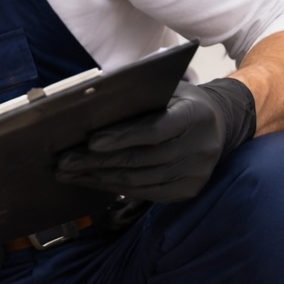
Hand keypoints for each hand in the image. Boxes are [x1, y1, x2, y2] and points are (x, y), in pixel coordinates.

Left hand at [54, 78, 255, 203]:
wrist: (219, 124)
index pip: (154, 130)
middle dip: (97, 163)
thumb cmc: (179, 102)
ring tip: (71, 174)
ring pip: (140, 181)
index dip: (121, 138)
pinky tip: (94, 182)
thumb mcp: (165, 90)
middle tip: (65, 162)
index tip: (90, 142)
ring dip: (100, 179)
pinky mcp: (189, 190)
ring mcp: (196, 173)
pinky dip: (117, 189)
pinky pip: (147, 193)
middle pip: (141, 160)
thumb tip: (90, 106)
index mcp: (193, 115)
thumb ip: (136, 98)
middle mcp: (199, 147)